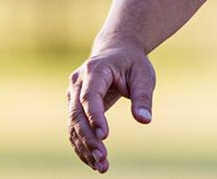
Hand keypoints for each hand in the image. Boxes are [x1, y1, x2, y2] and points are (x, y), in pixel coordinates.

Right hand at [66, 42, 155, 172]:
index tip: (104, 136)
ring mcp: (72, 94)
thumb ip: (143, 97)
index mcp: (95, 70)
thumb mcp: (144, 75)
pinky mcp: (74, 106)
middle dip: (88, 139)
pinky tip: (94, 161)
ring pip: (73, 125)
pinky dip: (82, 145)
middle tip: (102, 159)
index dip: (95, 116)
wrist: (116, 51)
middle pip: (77, 114)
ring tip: (101, 167)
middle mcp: (78, 82)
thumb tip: (144, 120)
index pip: (90, 96)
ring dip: (84, 147)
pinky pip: (74, 129)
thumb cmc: (132, 63)